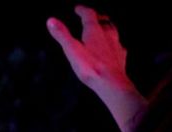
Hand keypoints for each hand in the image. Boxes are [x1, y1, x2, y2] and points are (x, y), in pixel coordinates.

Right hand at [47, 5, 146, 131]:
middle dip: (97, 16)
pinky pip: (119, 45)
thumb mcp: (72, 50)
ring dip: (108, 26)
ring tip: (104, 26)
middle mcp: (107, 34)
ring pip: (113, 30)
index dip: (83, 10)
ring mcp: (116, 45)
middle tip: (92, 16)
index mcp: (94, 31)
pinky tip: (114, 46)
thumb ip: (62, 35)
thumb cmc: (90, 67)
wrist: (112, 83)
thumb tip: (50, 20)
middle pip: (104, 20)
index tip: (78, 8)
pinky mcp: (121, 57)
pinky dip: (115, 42)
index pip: (89, 14)